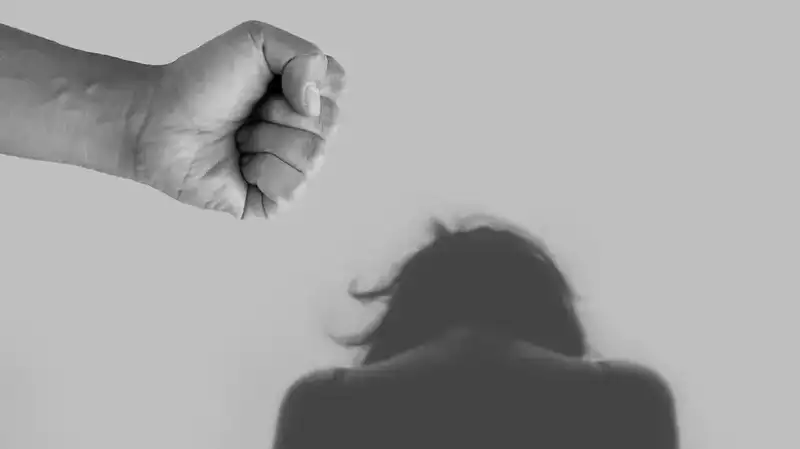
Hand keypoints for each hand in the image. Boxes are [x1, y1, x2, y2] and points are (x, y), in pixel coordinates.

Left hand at [134, 21, 345, 218]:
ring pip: (311, 159)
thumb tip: (315, 102)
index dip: (304, 85)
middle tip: (249, 112)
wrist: (156, 121)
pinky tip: (240, 164)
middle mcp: (301, 132)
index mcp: (303, 95)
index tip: (269, 84)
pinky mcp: (271, 200)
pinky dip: (263, 173)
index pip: (337, 89)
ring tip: (240, 138)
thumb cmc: (200, 82)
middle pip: (328, 127)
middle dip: (282, 115)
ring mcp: (289, 168)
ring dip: (268, 142)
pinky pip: (293, 190)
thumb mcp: (257, 40)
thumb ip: (305, 54)